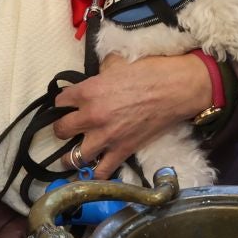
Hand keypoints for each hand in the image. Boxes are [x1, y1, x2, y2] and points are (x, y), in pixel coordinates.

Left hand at [52, 52, 213, 171]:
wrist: (178, 89)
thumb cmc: (152, 71)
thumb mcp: (119, 63)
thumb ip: (102, 72)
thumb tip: (99, 76)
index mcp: (88, 91)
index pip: (60, 102)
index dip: (63, 104)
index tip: (68, 106)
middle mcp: (91, 116)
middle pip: (61, 130)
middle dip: (63, 130)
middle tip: (69, 130)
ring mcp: (106, 136)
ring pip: (74, 157)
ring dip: (71, 157)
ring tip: (73, 156)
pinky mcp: (123, 151)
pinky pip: (101, 172)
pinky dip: (96, 174)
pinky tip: (94, 171)